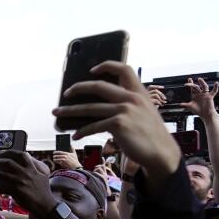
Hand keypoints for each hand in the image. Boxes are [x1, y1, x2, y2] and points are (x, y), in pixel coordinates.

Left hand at [0, 151, 55, 217]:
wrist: (44, 205)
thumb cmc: (44, 191)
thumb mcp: (42, 175)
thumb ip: (35, 167)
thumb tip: (30, 158)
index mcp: (32, 168)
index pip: (21, 155)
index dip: (9, 151)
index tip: (1, 152)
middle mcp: (25, 173)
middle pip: (8, 162)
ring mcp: (20, 182)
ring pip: (1, 174)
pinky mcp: (16, 191)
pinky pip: (2, 188)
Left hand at [53, 62, 178, 181]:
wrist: (162, 153)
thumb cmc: (151, 135)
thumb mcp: (145, 113)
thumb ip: (129, 105)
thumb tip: (102, 107)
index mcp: (139, 93)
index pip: (124, 69)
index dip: (106, 66)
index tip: (92, 70)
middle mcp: (131, 98)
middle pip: (98, 86)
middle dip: (78, 88)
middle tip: (66, 93)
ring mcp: (124, 110)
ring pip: (90, 108)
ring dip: (70, 111)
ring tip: (57, 113)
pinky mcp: (118, 124)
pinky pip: (93, 126)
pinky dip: (82, 131)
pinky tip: (75, 136)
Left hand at [184, 78, 218, 120]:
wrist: (205, 114)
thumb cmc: (198, 110)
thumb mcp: (191, 107)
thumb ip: (186, 105)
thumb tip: (180, 104)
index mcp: (195, 95)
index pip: (192, 88)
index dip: (190, 84)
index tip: (187, 81)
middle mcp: (200, 94)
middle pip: (196, 87)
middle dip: (193, 84)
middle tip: (190, 80)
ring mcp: (205, 94)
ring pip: (204, 87)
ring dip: (202, 83)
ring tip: (199, 79)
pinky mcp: (210, 96)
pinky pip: (214, 91)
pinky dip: (216, 87)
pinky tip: (216, 83)